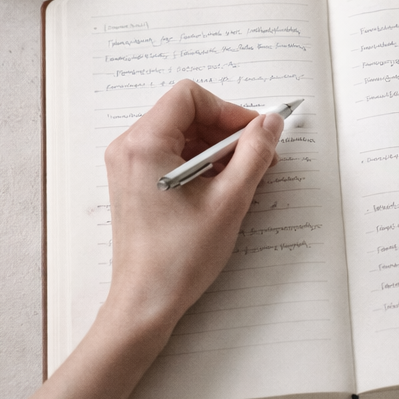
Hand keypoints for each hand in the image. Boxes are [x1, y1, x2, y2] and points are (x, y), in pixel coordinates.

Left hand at [100, 80, 282, 333]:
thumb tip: (270, 123)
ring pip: (180, 134)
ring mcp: (127, 166)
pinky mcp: (133, 182)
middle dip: (224, 131)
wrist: (146, 301)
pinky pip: (170, 154)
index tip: (253, 134)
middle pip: (185, 113)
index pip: (190, 97)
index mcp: (145, 144)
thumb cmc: (180, 257)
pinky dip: (199, 163)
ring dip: (214, 148)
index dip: (228, 110)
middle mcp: (129, 148)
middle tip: (256, 156)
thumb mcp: (230, 200)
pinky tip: (220, 188)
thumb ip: (254, 153)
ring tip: (241, 177)